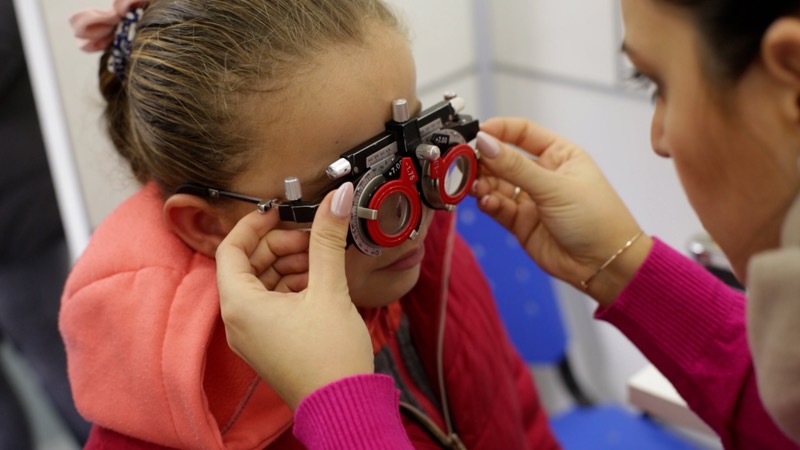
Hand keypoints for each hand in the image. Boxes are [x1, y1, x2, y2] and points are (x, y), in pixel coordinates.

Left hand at [215, 182, 373, 409]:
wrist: (344, 406)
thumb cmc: (331, 358)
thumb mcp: (330, 289)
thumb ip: (328, 240)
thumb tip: (336, 198)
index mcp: (240, 305)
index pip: (230, 249)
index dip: (254, 224)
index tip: (278, 211)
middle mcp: (238, 321)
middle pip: (248, 265)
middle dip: (280, 245)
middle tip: (312, 238)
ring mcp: (253, 335)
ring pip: (262, 283)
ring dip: (290, 264)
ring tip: (321, 260)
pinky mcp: (269, 343)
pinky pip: (272, 303)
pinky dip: (292, 286)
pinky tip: (320, 281)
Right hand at [473, 118, 652, 304]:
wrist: (604, 264)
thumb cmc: (596, 219)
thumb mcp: (554, 186)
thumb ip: (516, 167)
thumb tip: (485, 143)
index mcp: (558, 154)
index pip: (522, 132)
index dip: (499, 130)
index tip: (477, 134)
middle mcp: (542, 174)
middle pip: (503, 158)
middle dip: (484, 160)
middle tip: (465, 162)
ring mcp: (530, 198)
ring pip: (496, 184)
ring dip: (483, 183)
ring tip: (476, 186)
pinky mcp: (520, 222)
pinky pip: (497, 207)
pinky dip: (488, 203)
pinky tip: (487, 202)